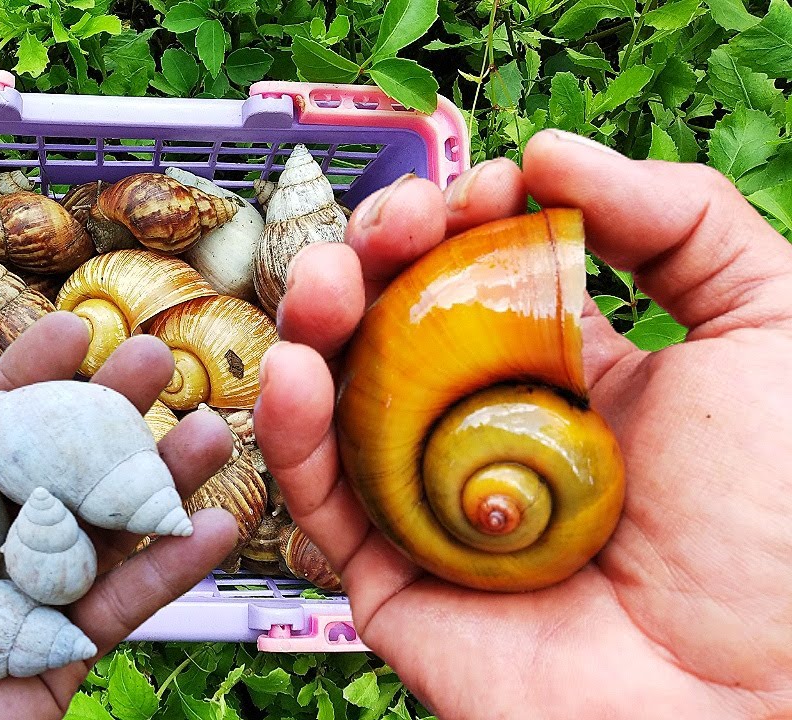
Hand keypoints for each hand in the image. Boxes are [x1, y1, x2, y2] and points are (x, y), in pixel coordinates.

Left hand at [0, 312, 237, 719]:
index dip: (29, 375)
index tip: (71, 326)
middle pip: (59, 466)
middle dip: (109, 410)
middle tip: (155, 358)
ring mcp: (21, 602)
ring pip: (105, 528)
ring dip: (161, 478)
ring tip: (212, 427)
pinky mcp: (52, 659)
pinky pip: (119, 608)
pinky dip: (169, 569)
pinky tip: (215, 523)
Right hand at [253, 129, 791, 718]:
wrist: (760, 692)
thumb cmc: (785, 527)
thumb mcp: (770, 328)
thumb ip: (682, 220)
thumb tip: (549, 154)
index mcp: (568, 376)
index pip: (478, 280)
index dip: (459, 223)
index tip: (475, 192)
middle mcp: (489, 433)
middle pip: (394, 328)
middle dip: (375, 259)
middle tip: (389, 226)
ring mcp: (433, 503)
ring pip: (339, 403)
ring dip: (316, 326)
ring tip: (326, 281)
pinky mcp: (392, 577)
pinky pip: (320, 499)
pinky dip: (291, 431)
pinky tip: (298, 368)